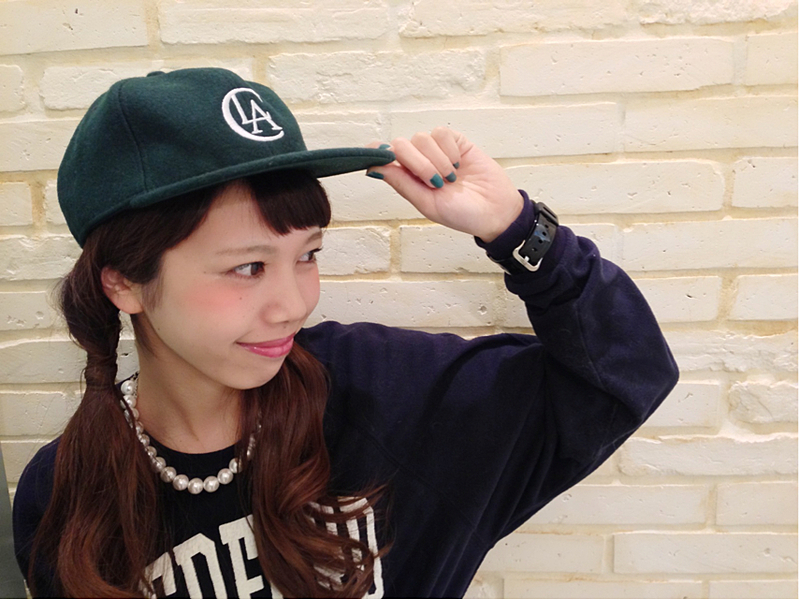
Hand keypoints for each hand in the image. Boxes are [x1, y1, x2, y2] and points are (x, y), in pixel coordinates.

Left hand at [366, 127, 522, 241]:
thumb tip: (373, 168)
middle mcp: (419, 162)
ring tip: (451, 178)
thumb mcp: (426, 203)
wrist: (494, 211)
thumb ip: (401, 183)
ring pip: (421, 138)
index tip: (375, 151)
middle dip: (417, 163)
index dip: (378, 152)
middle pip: (401, 145)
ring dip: (436, 160)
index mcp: (408, 178)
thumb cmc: (461, 214)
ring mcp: (437, 150)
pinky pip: (442, 133)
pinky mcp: (455, 141)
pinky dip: (449, 150)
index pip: (385, 157)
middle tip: (436, 182)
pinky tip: (457, 163)